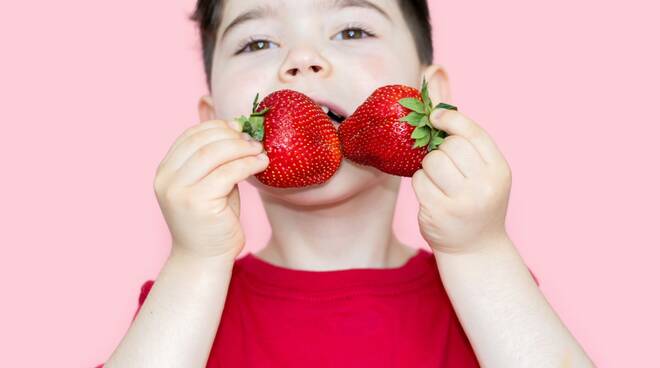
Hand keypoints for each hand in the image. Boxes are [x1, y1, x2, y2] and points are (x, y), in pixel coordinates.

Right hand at [153, 120, 268, 259]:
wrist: (204, 258)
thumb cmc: (212, 220)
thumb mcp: (209, 183)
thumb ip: (215, 160)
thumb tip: (237, 128)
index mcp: (165, 171)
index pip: (190, 136)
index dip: (216, 127)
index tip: (239, 128)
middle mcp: (166, 179)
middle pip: (202, 142)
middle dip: (232, 137)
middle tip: (253, 140)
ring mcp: (179, 190)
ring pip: (215, 153)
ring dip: (242, 148)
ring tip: (260, 151)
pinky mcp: (197, 202)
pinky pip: (228, 173)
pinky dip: (248, 164)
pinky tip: (262, 164)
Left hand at [412, 109, 511, 253]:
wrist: (475, 247)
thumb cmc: (476, 200)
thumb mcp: (483, 170)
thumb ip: (464, 134)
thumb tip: (435, 77)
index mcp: (499, 170)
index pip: (472, 133)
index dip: (450, 120)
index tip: (435, 118)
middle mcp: (485, 186)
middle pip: (449, 147)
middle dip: (440, 151)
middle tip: (445, 166)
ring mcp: (462, 202)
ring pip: (431, 162)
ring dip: (428, 167)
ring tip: (439, 182)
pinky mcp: (438, 213)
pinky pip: (419, 181)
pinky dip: (421, 184)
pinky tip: (431, 195)